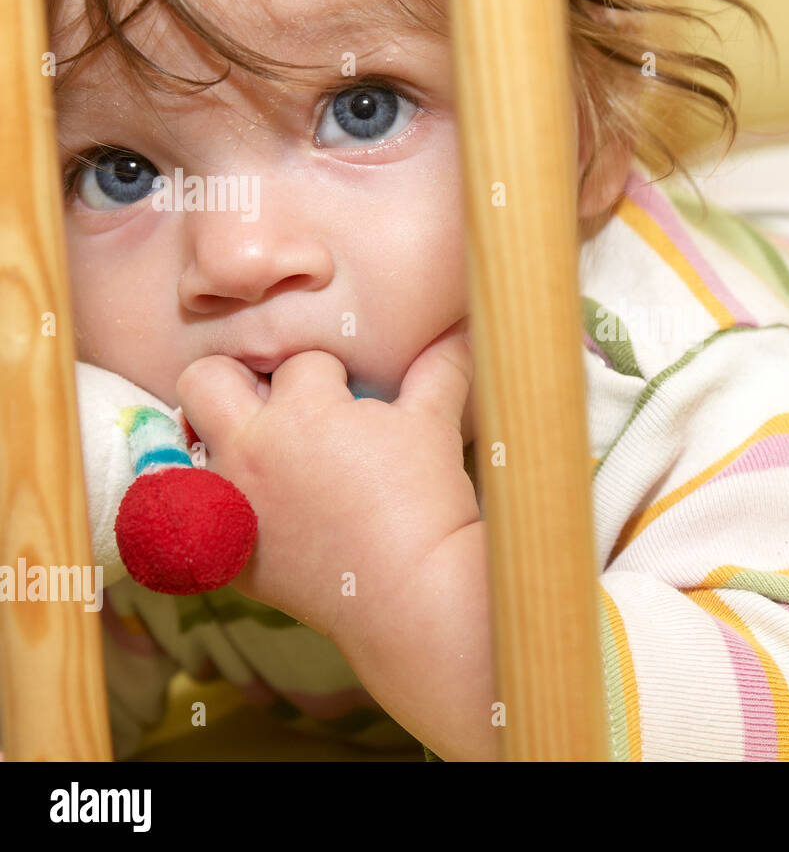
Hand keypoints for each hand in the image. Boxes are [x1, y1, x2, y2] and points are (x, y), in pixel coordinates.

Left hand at [175, 319, 478, 649]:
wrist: (413, 594)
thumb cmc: (426, 503)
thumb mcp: (434, 424)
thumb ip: (439, 368)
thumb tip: (462, 329)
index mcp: (300, 409)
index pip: (301, 361)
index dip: (332, 375)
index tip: (351, 398)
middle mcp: (249, 450)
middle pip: (204, 380)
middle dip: (239, 380)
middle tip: (279, 403)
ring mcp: (231, 504)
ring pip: (190, 446)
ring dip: (224, 442)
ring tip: (269, 456)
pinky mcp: (229, 554)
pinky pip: (204, 512)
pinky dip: (229, 503)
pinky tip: (274, 513)